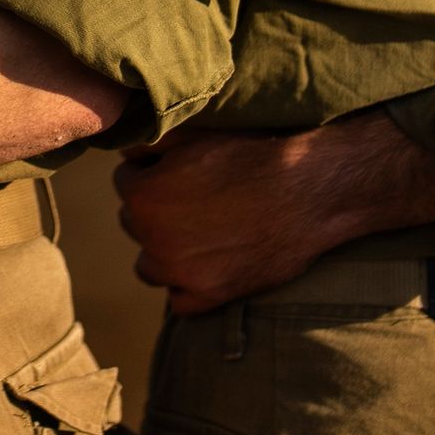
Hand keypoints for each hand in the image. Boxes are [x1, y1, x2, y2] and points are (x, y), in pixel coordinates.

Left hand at [113, 119, 434, 313]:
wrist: (308, 190)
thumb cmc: (253, 154)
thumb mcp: (195, 134)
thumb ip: (150, 142)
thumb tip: (127, 152)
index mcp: (142, 195)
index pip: (126, 181)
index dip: (152, 173)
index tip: (180, 172)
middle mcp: (151, 238)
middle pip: (135, 223)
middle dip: (155, 211)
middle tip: (194, 200)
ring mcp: (180, 272)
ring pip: (150, 266)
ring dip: (165, 251)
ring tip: (199, 234)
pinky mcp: (209, 295)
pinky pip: (178, 301)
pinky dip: (188, 287)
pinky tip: (209, 265)